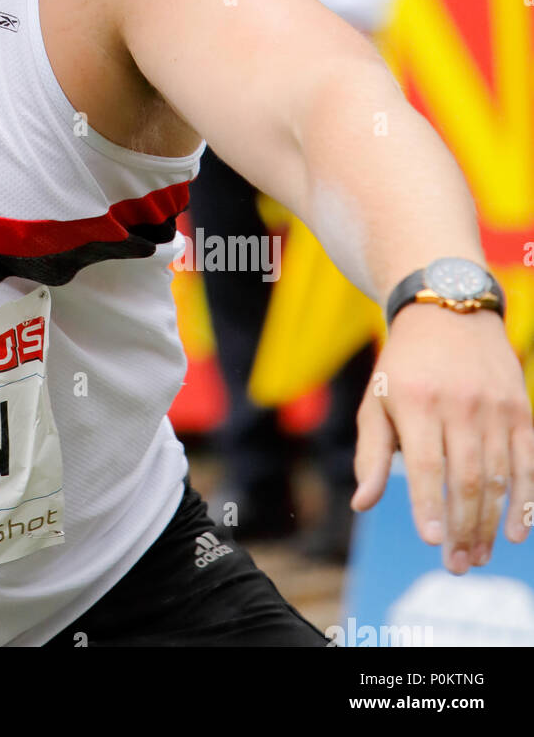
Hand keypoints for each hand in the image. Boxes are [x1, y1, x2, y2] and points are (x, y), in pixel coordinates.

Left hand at [351, 302, 533, 572]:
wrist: (448, 313)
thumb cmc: (404, 366)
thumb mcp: (376, 400)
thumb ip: (371, 454)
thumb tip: (362, 504)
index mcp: (417, 402)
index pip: (427, 464)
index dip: (431, 505)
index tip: (431, 542)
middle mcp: (459, 405)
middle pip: (468, 478)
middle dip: (462, 527)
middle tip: (455, 565)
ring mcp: (494, 408)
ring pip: (498, 477)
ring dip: (489, 524)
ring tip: (476, 557)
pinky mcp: (520, 411)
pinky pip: (527, 464)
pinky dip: (525, 502)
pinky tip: (514, 533)